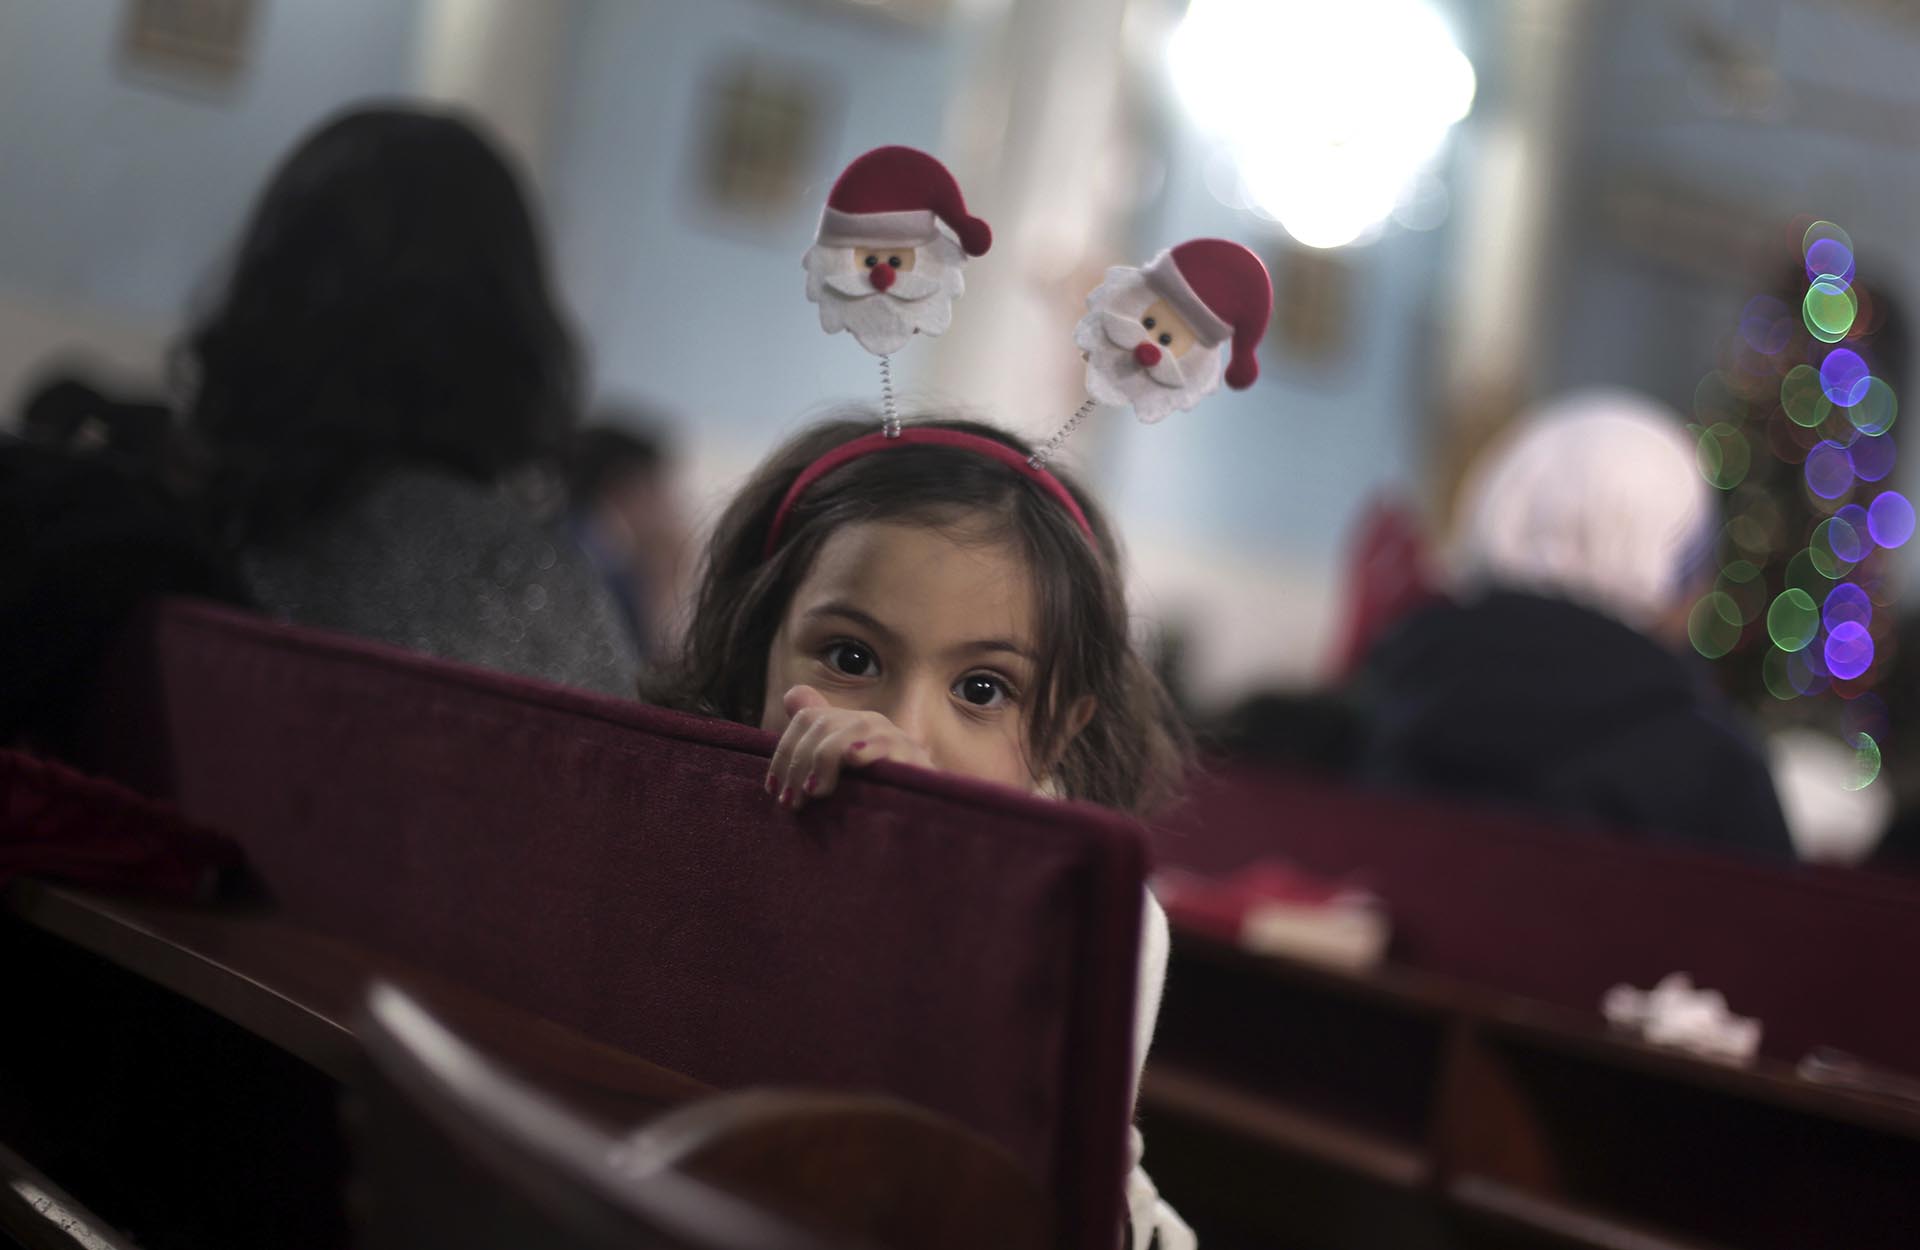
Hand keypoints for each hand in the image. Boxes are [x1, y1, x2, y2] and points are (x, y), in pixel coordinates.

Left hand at [764, 685, 931, 809]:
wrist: (924, 810)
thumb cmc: (874, 795)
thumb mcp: (839, 773)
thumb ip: (815, 743)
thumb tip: (791, 696)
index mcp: (847, 723)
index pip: (806, 718)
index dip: (784, 751)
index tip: (773, 788)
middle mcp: (866, 722)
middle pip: (822, 724)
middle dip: (798, 764)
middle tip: (791, 802)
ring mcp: (889, 735)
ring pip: (847, 732)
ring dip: (823, 761)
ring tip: (815, 793)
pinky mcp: (911, 753)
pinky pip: (884, 744)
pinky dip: (867, 749)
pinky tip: (854, 760)